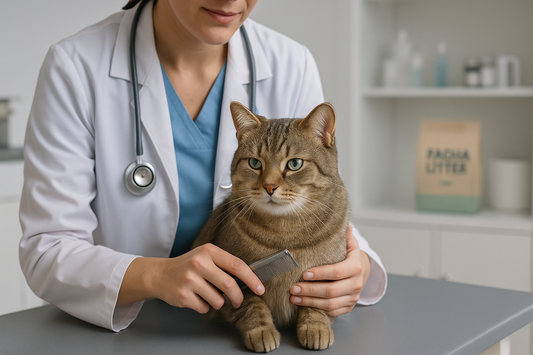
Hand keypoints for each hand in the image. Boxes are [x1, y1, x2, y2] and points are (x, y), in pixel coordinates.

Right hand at [117, 243, 264, 313]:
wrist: (159, 274)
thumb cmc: (188, 266)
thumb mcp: (205, 256)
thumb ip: (224, 264)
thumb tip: (249, 279)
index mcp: (209, 251)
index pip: (237, 265)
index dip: (252, 279)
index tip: (260, 289)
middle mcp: (199, 263)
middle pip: (230, 285)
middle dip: (237, 297)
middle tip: (237, 301)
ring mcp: (190, 280)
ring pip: (218, 300)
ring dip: (217, 302)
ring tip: (207, 294)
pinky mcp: (183, 295)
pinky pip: (204, 308)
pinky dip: (204, 307)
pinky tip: (196, 298)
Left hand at [289, 225, 369, 316]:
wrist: (362, 271)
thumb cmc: (349, 256)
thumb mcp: (349, 244)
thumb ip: (344, 235)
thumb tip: (342, 223)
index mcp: (356, 267)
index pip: (337, 271)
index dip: (321, 273)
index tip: (305, 273)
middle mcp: (356, 284)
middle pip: (331, 290)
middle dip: (309, 290)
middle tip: (293, 287)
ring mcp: (352, 298)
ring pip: (329, 304)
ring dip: (309, 302)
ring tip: (293, 296)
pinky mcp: (347, 307)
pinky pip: (331, 311)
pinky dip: (315, 309)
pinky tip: (302, 304)